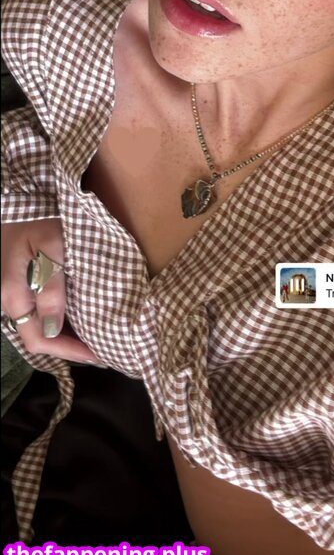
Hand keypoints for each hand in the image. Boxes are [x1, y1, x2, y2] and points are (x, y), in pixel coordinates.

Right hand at [1, 218, 99, 363]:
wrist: (20, 198)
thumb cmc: (38, 219)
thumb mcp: (51, 246)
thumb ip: (52, 287)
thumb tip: (53, 328)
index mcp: (15, 296)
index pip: (39, 340)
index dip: (68, 352)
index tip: (99, 355)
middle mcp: (9, 301)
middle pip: (37, 339)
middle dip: (68, 349)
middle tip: (103, 351)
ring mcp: (13, 294)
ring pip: (37, 327)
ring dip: (64, 337)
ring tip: (95, 339)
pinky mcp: (20, 286)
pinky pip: (38, 313)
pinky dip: (59, 321)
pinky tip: (79, 319)